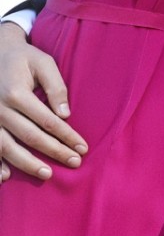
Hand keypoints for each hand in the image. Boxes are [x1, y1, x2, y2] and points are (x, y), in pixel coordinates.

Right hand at [0, 22, 87, 181]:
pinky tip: (6, 177)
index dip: (67, 136)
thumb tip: (65, 115)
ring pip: (7, 147)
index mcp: (17, 93)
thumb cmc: (23, 59)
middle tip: (75, 163)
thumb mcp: (43, 63)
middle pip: (31, 137)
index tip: (83, 148)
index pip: (48, 121)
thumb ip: (56, 87)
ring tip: (47, 175)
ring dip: (27, 164)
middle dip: (55, 152)